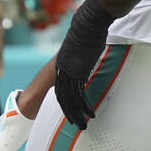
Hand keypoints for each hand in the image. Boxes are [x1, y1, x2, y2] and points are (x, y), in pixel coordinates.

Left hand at [54, 0, 115, 129]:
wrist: (87, 25)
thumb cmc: (86, 32)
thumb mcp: (80, 49)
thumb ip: (80, 57)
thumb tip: (87, 57)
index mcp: (61, 66)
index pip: (60, 89)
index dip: (63, 103)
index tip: (69, 113)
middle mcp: (62, 71)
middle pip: (62, 98)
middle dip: (68, 113)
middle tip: (75, 124)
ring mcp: (69, 72)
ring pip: (69, 99)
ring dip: (76, 114)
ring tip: (83, 125)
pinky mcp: (78, 72)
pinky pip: (80, 94)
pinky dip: (84, 106)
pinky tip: (90, 114)